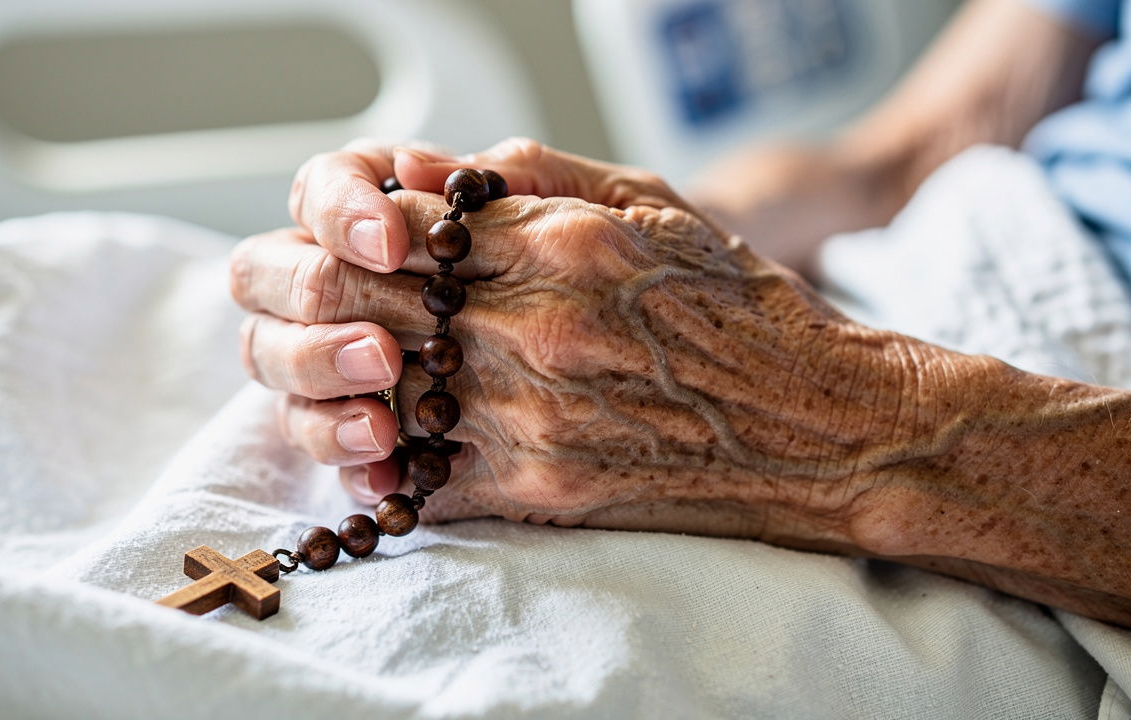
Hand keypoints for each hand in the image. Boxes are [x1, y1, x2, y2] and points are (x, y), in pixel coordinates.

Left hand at [230, 138, 928, 544]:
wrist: (816, 425)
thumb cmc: (738, 306)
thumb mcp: (651, 202)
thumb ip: (531, 177)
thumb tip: (420, 168)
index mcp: (561, 242)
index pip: (399, 224)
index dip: (350, 230)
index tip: (350, 240)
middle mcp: (537, 327)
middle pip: (367, 304)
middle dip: (321, 296)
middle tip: (314, 298)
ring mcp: (532, 415)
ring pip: (376, 392)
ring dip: (345, 382)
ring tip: (352, 369)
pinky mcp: (539, 490)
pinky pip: (419, 480)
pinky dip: (386, 463)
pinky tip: (386, 445)